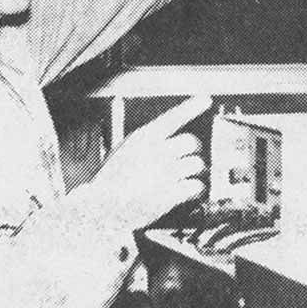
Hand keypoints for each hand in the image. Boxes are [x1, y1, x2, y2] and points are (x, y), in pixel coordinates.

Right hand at [88, 97, 210, 230]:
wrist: (102, 207)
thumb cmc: (109, 182)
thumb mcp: (123, 152)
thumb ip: (145, 145)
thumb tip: (166, 144)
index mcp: (143, 138)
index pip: (174, 116)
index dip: (192, 107)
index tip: (205, 101)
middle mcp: (158, 151)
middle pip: (192, 142)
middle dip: (192, 151)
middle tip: (187, 159)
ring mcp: (166, 172)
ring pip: (197, 164)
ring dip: (193, 171)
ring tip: (184, 178)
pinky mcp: (171, 193)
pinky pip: (195, 186)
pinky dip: (194, 190)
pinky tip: (187, 193)